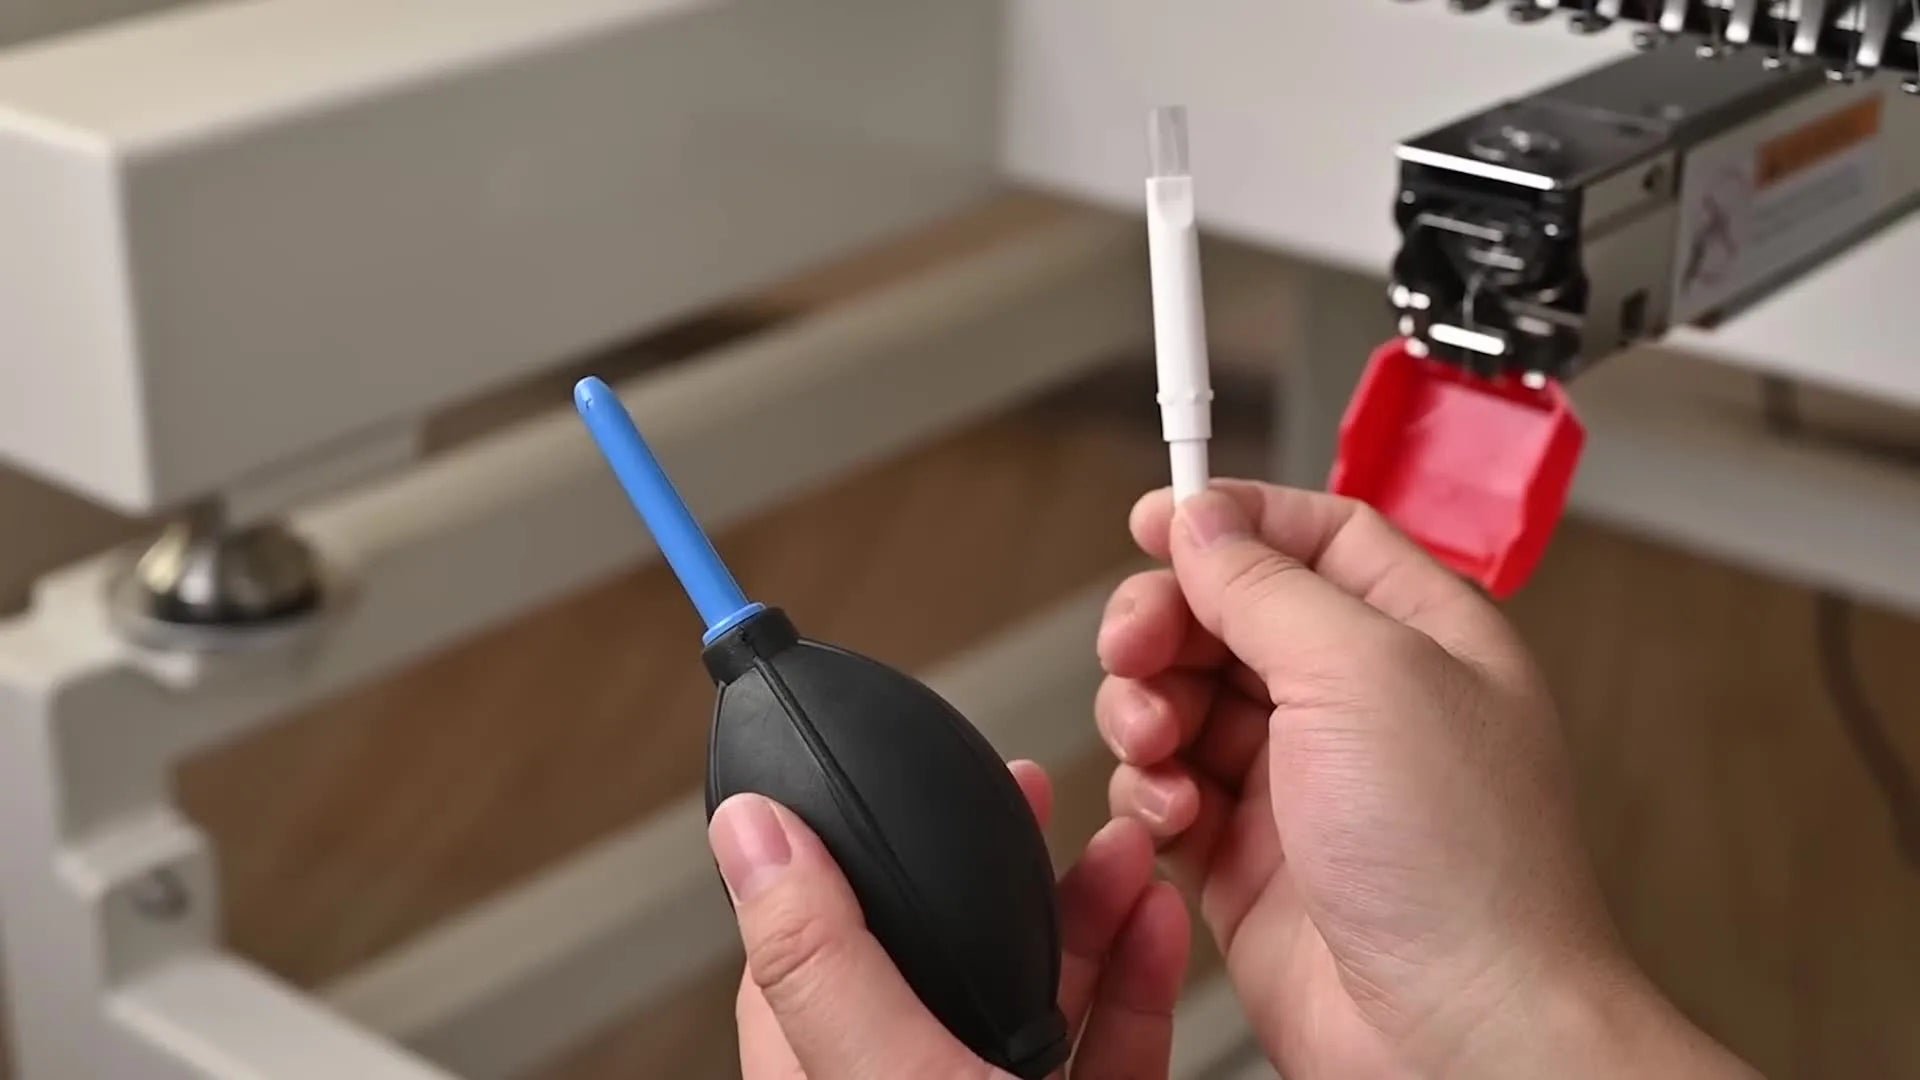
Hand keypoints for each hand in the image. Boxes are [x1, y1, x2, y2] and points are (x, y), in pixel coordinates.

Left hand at [713, 759, 1190, 1078]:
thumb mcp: (889, 1070)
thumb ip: (823, 958)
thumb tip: (751, 834)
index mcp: (829, 1076)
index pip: (805, 946)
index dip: (841, 848)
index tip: (870, 765)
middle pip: (942, 949)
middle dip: (995, 859)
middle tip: (1029, 785)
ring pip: (1038, 988)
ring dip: (1089, 907)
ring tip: (1125, 845)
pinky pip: (1114, 1041)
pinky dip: (1143, 978)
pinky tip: (1159, 922)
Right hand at [1098, 481, 1757, 1078]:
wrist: (1454, 1034)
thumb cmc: (1463, 870)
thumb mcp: (1363, 674)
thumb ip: (1268, 584)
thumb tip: (1205, 520)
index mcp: (1417, 635)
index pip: (1314, 535)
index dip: (1232, 520)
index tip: (1159, 520)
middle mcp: (1360, 700)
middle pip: (1228, 613)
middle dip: (1166, 621)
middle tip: (1135, 646)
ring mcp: (1302, 779)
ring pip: (1184, 698)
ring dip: (1147, 708)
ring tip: (1154, 742)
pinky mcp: (1248, 854)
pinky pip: (1168, 788)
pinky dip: (1152, 792)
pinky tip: (1173, 816)